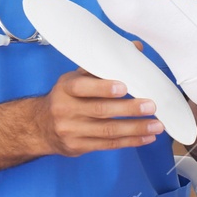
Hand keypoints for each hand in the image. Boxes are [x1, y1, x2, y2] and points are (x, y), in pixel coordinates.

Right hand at [34, 64, 163, 156]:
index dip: (104, 87)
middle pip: (100, 110)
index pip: (83, 86)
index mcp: (66, 88)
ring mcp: (71, 131)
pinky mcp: (78, 147)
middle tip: (151, 106)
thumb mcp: (77, 77)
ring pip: (107, 131)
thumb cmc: (67, 97)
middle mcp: (66, 109)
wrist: (40, 126)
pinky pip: (108, 145)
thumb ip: (104, 65)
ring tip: (157, 126)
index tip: (124, 87)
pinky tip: (146, 137)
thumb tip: (135, 49)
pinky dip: (130, 141)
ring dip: (136, 128)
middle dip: (129, 109)